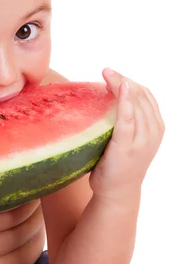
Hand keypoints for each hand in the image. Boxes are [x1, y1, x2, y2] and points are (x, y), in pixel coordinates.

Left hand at [89, 68, 164, 199]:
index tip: (113, 74)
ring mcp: (142, 140)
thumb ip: (127, 119)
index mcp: (156, 126)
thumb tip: (108, 95)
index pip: (146, 95)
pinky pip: (128, 119)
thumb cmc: (117, 163)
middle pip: (141, 96)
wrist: (117, 191)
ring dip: (121, 85)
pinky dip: (125, 101)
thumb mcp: (128, 137)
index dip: (130, 82)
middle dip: (124, 80)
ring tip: (106, 75)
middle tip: (106, 71)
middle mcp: (153, 131)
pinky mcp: (127, 147)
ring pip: (136, 103)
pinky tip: (118, 87)